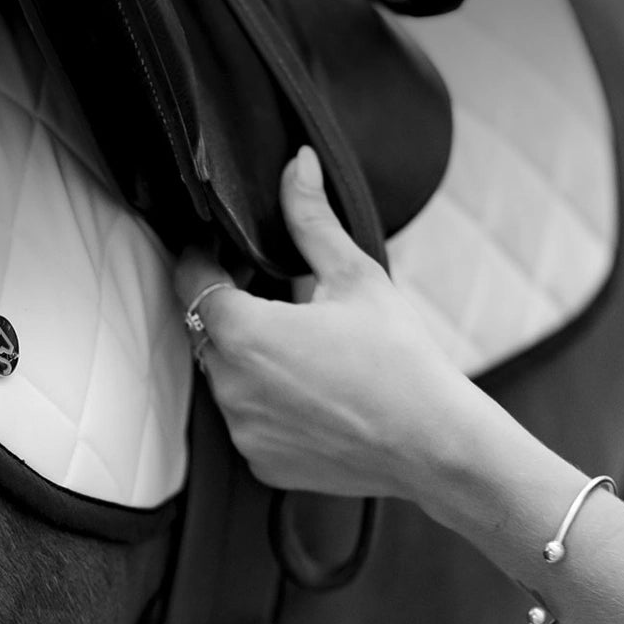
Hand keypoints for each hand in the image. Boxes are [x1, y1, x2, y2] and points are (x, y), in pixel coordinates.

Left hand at [180, 148, 490, 500]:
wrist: (433, 444)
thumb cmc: (399, 358)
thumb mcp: (355, 276)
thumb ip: (311, 220)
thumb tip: (297, 164)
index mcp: (242, 332)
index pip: (190, 281)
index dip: (200, 258)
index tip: (219, 249)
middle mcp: (228, 385)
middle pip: (207, 331)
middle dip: (231, 308)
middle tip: (273, 293)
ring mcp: (241, 429)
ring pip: (227, 378)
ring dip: (249, 358)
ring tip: (303, 347)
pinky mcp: (259, 460)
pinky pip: (248, 421)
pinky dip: (268, 403)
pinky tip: (312, 392)